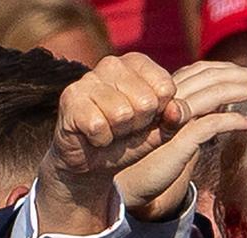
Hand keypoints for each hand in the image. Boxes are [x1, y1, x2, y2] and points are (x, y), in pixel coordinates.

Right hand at [37, 53, 183, 234]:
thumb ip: (175, 119)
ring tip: (110, 130)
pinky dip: (101, 140)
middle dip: (140, 124)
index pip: (166, 87)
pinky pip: (99, 126)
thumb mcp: (160, 131)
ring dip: (119, 132)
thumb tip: (177, 110)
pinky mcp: (70, 99)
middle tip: (125, 127)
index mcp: (137, 64)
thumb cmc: (130, 140)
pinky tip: (94, 136)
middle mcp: (112, 65)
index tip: (147, 118)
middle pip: (146, 101)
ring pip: (122, 113)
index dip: (160, 113)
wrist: (95, 164)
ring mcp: (88, 80)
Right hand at [116, 61, 246, 220]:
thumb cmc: (153, 158)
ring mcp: (172, 118)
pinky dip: (232, 121)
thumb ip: (195, 114)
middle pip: (211, 77)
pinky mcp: (177, 140)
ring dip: (244, 90)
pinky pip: (209, 124)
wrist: (130, 184)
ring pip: (213, 94)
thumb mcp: (177, 130)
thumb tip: (223, 105)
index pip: (202, 70)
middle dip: (243, 75)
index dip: (229, 69)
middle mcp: (169, 99)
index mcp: (168, 94)